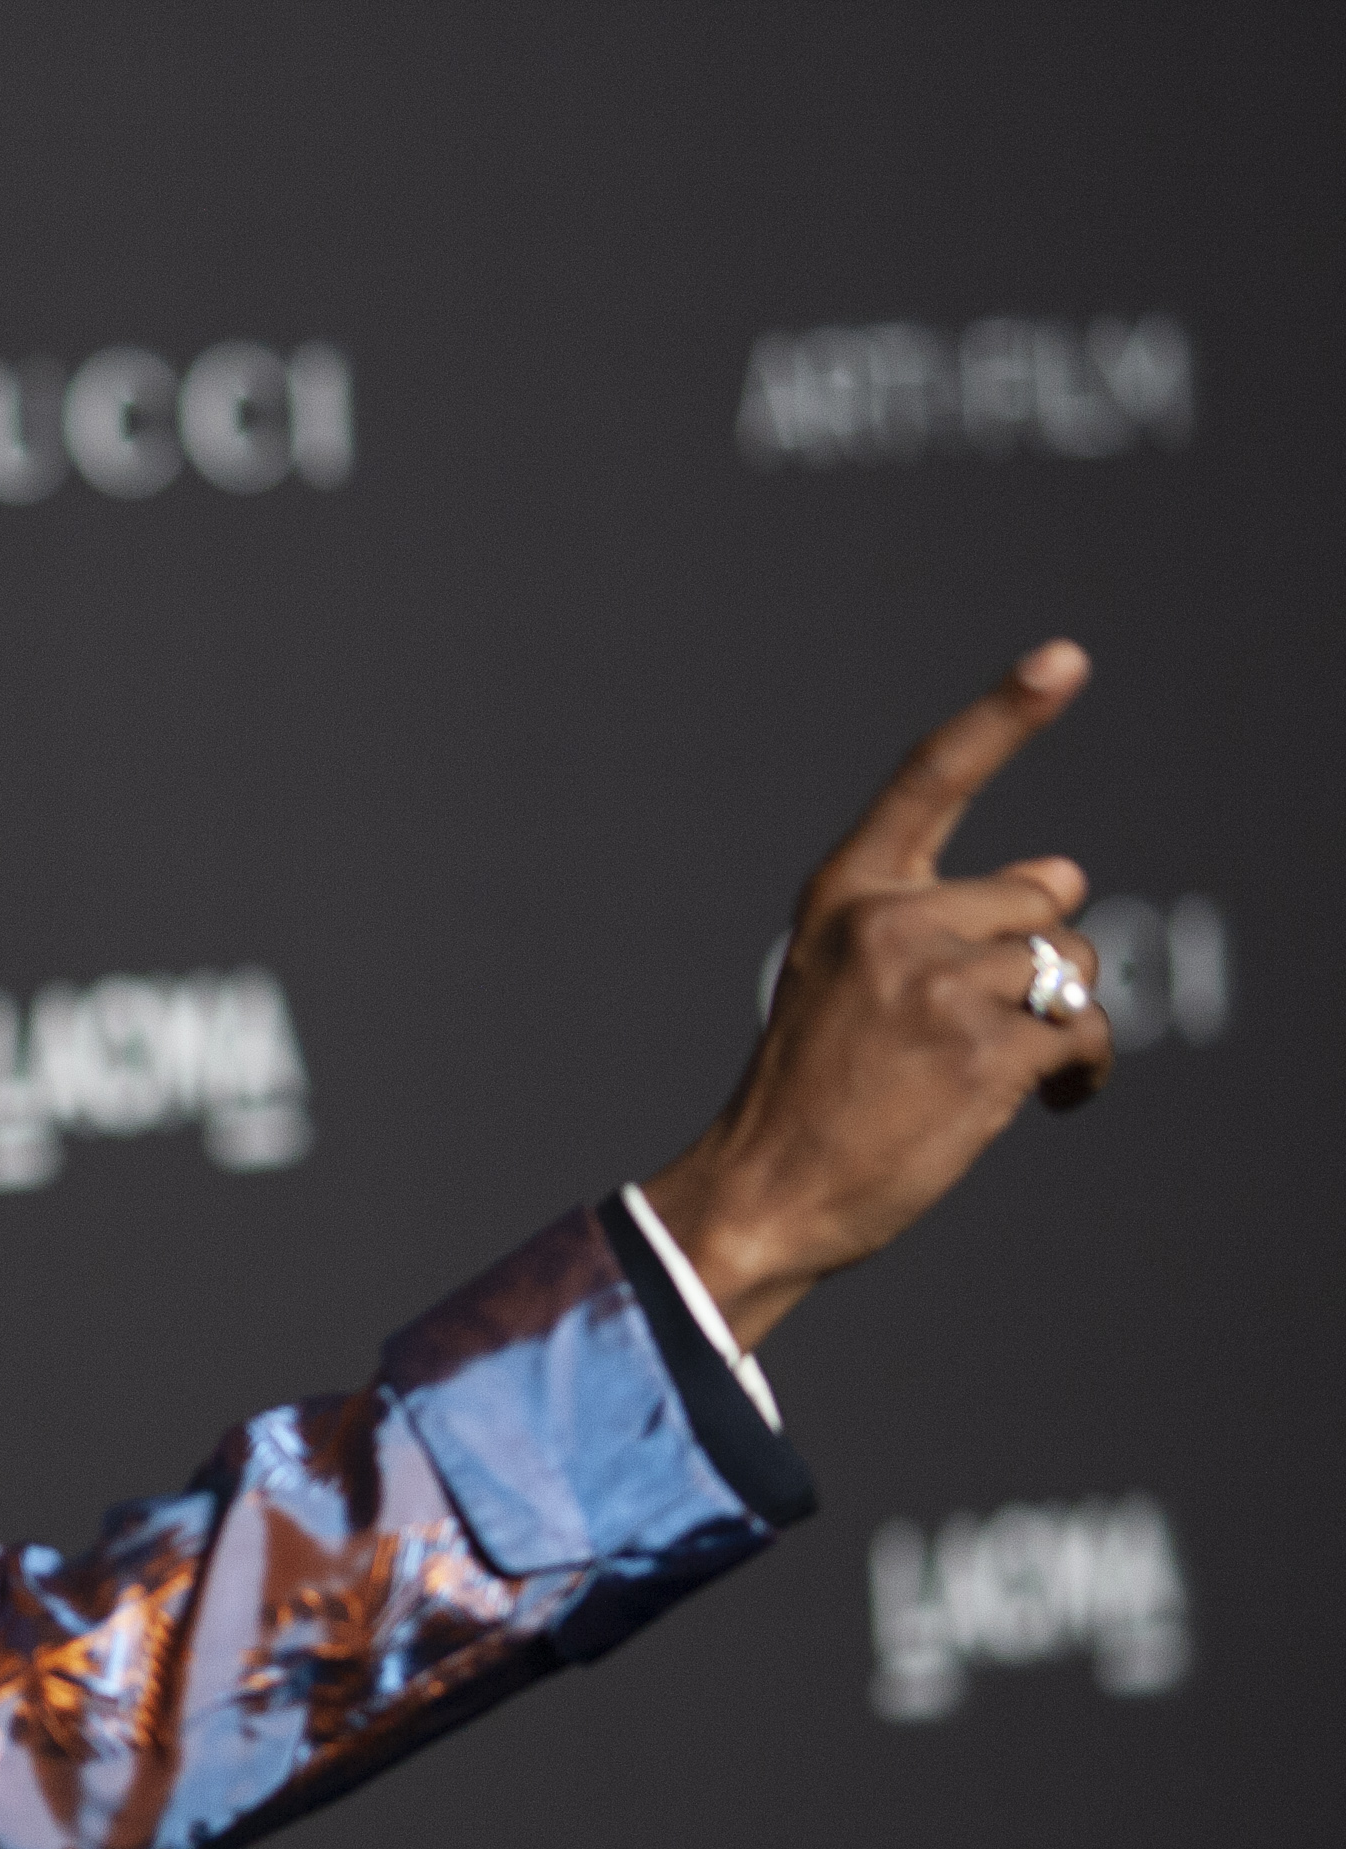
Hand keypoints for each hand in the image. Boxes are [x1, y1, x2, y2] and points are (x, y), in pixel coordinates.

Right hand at [641, 640, 1114, 1349]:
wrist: (765, 1190)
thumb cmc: (811, 1092)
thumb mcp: (845, 979)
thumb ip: (943, 916)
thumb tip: (1068, 867)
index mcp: (844, 894)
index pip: (931, 779)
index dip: (1006, 713)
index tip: (1065, 658)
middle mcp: (890, 922)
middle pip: (1039, 895)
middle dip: (1033, 956)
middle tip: (979, 1022)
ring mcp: (936, 984)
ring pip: (1070, 966)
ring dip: (1061, 1019)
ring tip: (1009, 1070)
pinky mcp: (983, 1050)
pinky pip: (1083, 1033)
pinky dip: (1081, 1072)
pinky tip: (1046, 1103)